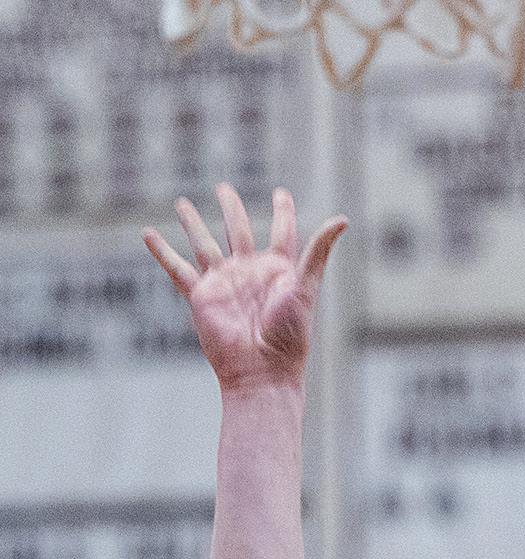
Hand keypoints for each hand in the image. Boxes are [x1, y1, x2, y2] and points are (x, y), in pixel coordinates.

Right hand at [143, 183, 345, 390]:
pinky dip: (162, 252)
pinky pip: (177, 269)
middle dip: (231, 207)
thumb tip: (343, 219)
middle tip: (223, 187)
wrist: (261, 370)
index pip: (281, 231)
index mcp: (278, 268)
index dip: (282, 211)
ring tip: (182, 203)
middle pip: (238, 229)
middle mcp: (249, 271)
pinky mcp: (201, 296)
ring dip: (193, 223)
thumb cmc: (289, 334)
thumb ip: (318, 251)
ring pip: (204, 243)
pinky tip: (148, 233)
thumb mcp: (306, 287)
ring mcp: (223, 282)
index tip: (281, 192)